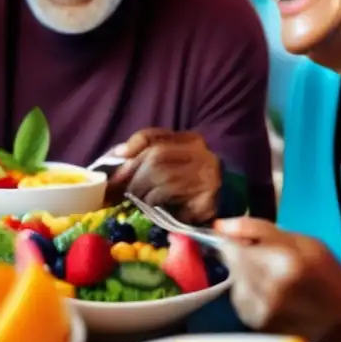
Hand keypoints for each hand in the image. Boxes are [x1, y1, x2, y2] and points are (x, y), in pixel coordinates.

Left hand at [106, 128, 221, 222]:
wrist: (222, 205)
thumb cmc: (185, 185)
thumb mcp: (166, 165)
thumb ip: (143, 156)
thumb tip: (118, 154)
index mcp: (188, 139)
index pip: (152, 136)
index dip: (132, 145)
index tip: (119, 157)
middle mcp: (199, 152)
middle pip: (155, 156)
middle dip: (133, 173)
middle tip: (122, 188)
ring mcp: (206, 172)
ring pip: (162, 174)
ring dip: (142, 190)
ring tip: (138, 198)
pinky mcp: (207, 194)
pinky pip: (171, 194)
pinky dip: (155, 200)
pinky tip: (154, 205)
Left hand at [215, 217, 340, 340]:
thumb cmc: (328, 276)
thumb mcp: (302, 242)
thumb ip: (257, 229)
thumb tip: (219, 225)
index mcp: (279, 262)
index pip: (229, 247)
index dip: (237, 243)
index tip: (253, 245)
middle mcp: (265, 289)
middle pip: (231, 266)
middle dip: (245, 261)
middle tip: (273, 266)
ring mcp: (259, 312)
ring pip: (235, 285)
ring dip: (247, 280)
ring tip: (277, 284)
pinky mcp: (257, 328)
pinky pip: (242, 304)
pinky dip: (252, 298)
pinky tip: (276, 300)